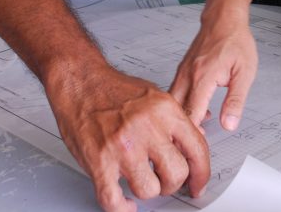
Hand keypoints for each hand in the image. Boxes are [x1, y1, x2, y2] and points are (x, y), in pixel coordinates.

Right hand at [46, 62, 209, 211]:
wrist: (80, 81)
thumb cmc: (113, 89)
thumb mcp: (155, 96)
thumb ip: (175, 121)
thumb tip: (196, 141)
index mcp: (165, 111)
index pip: (197, 150)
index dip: (201, 174)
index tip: (197, 184)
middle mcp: (147, 128)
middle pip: (176, 174)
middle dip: (172, 184)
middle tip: (164, 181)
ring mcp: (122, 146)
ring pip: (149, 190)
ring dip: (146, 192)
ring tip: (141, 182)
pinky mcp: (99, 161)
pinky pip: (113, 200)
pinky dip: (121, 208)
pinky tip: (125, 202)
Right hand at [169, 8, 256, 129]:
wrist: (224, 19)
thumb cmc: (235, 41)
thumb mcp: (244, 73)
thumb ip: (235, 100)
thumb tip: (230, 124)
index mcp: (203, 78)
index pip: (191, 114)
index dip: (193, 133)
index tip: (200, 145)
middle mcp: (187, 75)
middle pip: (176, 111)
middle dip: (183, 129)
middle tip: (197, 141)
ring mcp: (182, 72)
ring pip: (172, 103)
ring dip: (182, 117)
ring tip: (198, 127)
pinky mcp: (182, 70)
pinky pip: (175, 92)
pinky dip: (181, 104)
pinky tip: (197, 108)